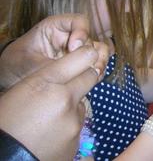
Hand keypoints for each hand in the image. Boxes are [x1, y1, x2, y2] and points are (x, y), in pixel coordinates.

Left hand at [0, 14, 108, 90]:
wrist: (9, 78)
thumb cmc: (17, 65)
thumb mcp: (32, 63)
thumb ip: (56, 65)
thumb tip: (81, 70)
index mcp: (57, 27)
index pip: (79, 21)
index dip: (81, 32)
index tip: (73, 49)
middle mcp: (71, 36)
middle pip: (92, 37)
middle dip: (93, 52)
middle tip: (90, 67)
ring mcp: (77, 50)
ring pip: (99, 50)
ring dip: (100, 61)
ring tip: (95, 73)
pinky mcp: (80, 63)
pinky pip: (96, 63)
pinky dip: (97, 71)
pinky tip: (93, 79)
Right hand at [0, 44, 107, 160]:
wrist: (6, 159)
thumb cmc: (5, 123)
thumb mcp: (20, 92)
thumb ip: (47, 78)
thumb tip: (67, 72)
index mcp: (46, 83)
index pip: (83, 57)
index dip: (85, 56)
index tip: (85, 56)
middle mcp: (65, 99)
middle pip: (90, 76)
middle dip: (83, 78)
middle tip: (68, 86)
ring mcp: (74, 121)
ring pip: (82, 104)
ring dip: (72, 106)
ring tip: (50, 118)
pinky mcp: (78, 140)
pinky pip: (77, 125)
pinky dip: (68, 126)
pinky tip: (51, 133)